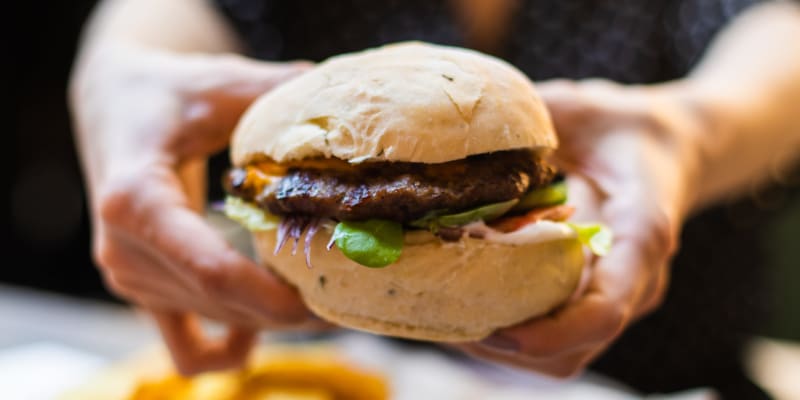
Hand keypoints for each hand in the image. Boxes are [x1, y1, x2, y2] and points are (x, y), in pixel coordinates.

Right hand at [69, 46, 321, 373]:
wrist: (115, 107)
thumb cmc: (168, 92)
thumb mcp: (220, 84)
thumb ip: (279, 93)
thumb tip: (347, 112)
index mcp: (136, 200)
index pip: (213, 270)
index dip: (273, 296)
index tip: (326, 299)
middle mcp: (124, 249)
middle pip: (222, 302)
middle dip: (289, 309)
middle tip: (352, 297)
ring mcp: (128, 276)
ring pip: (215, 320)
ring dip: (270, 319)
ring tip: (325, 296)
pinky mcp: (140, 288)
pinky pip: (187, 346)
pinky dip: (229, 345)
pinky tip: (262, 322)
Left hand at [456, 79, 702, 376]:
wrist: (664, 147)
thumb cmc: (620, 126)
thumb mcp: (579, 107)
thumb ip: (527, 118)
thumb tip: (453, 120)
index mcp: (641, 234)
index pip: (606, 308)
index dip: (552, 332)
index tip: (499, 331)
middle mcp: (635, 281)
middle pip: (574, 350)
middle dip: (506, 348)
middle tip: (443, 319)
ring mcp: (616, 298)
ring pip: (562, 356)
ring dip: (501, 348)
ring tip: (443, 317)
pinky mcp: (594, 299)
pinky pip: (557, 339)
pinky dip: (509, 333)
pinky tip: (465, 304)